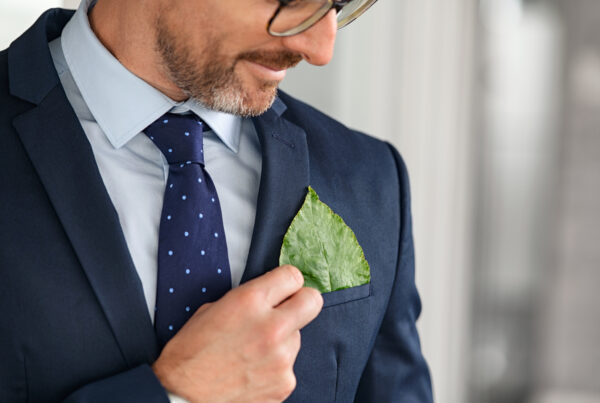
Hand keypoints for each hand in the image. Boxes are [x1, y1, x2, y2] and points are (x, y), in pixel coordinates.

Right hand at [152, 265, 322, 402]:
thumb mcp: (210, 311)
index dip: (287, 281)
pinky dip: (275, 367)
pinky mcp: (285, 383)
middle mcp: (271, 327)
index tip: (283, 288)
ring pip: (298, 337)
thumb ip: (246, 300)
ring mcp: (281, 358)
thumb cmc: (188, 356)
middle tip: (287, 311)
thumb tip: (267, 298)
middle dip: (302, 302)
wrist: (181, 400)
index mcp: (250, 302)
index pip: (293, 276)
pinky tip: (252, 372)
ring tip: (253, 352)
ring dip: (282, 340)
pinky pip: (289, 366)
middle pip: (312, 301)